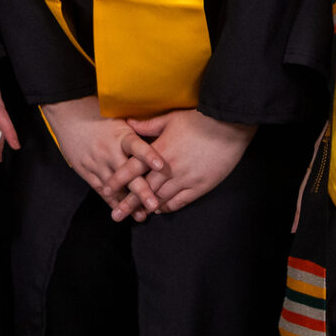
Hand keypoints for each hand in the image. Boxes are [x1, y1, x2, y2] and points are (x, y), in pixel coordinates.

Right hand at [40, 96, 159, 220]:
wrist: (69, 116)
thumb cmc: (99, 116)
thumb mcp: (121, 120)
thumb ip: (139, 131)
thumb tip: (162, 136)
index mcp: (121, 136)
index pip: (137, 147)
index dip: (149, 155)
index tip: (162, 165)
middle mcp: (110, 152)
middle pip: (127, 174)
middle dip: (141, 191)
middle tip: (154, 204)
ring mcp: (97, 164)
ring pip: (115, 187)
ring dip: (129, 202)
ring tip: (142, 216)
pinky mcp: (87, 172)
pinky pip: (101, 190)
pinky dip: (113, 201)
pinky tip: (122, 211)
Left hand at [125, 109, 254, 213]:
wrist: (228, 126)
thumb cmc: (199, 119)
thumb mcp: (170, 118)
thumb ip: (148, 125)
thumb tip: (128, 123)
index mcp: (159, 151)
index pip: (133, 168)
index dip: (119, 180)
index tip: (106, 189)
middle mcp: (169, 168)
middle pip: (144, 189)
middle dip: (128, 203)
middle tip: (115, 215)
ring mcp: (185, 179)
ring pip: (160, 198)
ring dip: (147, 208)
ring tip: (135, 217)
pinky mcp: (200, 186)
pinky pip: (180, 201)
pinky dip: (167, 207)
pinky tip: (159, 210)